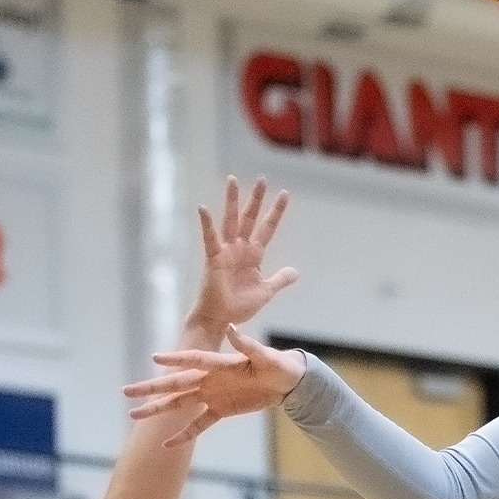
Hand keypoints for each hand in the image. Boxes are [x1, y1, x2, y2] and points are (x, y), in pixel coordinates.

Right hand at [123, 325, 307, 446]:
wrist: (286, 383)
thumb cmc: (279, 365)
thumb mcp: (267, 357)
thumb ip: (249, 346)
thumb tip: (233, 329)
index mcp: (220, 363)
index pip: (194, 360)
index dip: (176, 360)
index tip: (155, 358)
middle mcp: (210, 379)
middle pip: (176, 383)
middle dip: (152, 388)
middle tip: (127, 391)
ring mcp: (212, 395)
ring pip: (180, 403)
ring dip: (158, 409)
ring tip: (134, 415)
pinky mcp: (219, 411)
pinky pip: (198, 424)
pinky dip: (184, 434)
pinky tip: (167, 444)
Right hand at [189, 176, 299, 333]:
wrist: (222, 319)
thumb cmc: (240, 306)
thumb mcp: (266, 291)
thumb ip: (280, 279)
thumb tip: (295, 271)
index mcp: (254, 254)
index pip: (268, 228)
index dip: (276, 212)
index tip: (285, 194)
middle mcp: (240, 248)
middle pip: (250, 218)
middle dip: (256, 199)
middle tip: (263, 179)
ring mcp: (226, 251)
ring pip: (230, 220)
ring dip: (232, 201)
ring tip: (233, 180)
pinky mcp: (213, 258)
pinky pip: (210, 238)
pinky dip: (206, 224)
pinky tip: (203, 208)